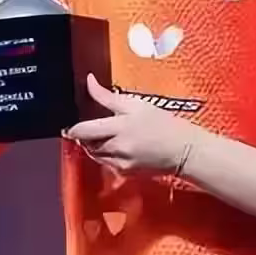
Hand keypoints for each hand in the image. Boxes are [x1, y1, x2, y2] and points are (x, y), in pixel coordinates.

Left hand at [65, 74, 201, 175]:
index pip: (83, 130)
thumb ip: (107, 96)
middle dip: (84, 136)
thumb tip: (88, 81)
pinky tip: (118, 146)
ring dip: (94, 145)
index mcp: (118, 127)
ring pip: (94, 154)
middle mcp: (116, 148)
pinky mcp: (124, 173)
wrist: (183, 150)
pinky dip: (106, 155)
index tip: (72, 123)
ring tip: (107, 134)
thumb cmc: (161, 122)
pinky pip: (106, 163)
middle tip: (92, 127)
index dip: (73, 127)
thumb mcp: (135, 104)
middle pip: (86, 144)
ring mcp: (120, 163)